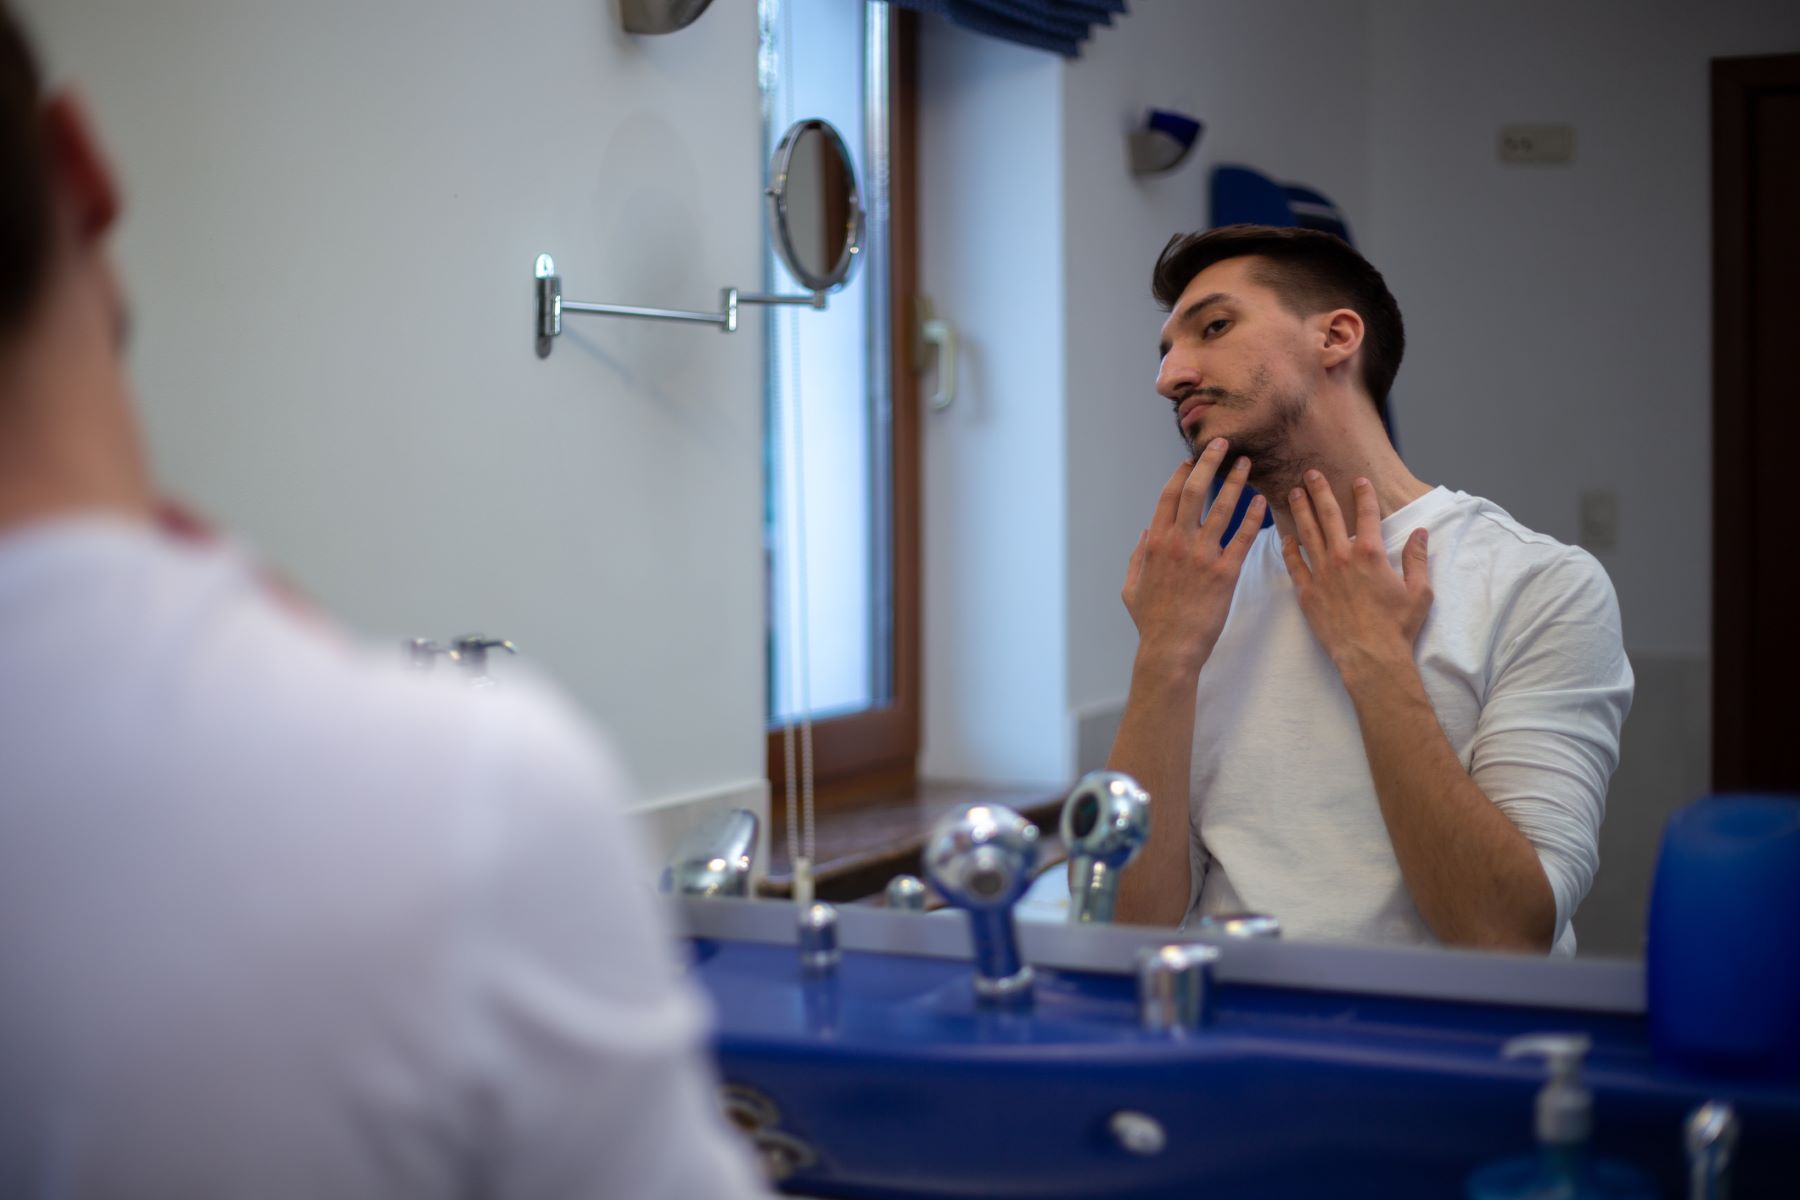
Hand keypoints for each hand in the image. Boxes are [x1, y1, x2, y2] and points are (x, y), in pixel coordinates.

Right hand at [1122, 438, 1266, 676]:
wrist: (1170, 649)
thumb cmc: (1151, 622)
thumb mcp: (1131, 587)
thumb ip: (1137, 557)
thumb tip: (1145, 533)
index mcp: (1155, 543)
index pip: (1168, 497)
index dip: (1180, 474)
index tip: (1191, 459)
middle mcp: (1179, 543)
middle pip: (1194, 491)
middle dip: (1209, 463)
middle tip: (1223, 444)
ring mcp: (1203, 557)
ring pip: (1222, 508)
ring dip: (1236, 482)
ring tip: (1247, 465)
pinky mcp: (1226, 573)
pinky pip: (1243, 538)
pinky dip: (1254, 517)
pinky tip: (1263, 502)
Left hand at [1281, 471, 1431, 677]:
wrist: (1370, 657)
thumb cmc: (1398, 626)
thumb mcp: (1419, 591)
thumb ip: (1418, 559)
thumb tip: (1421, 534)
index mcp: (1370, 553)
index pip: (1365, 514)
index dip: (1362, 494)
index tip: (1356, 479)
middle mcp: (1342, 557)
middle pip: (1328, 515)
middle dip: (1319, 490)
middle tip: (1310, 473)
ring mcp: (1321, 574)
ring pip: (1307, 533)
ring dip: (1299, 510)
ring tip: (1292, 492)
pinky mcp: (1307, 592)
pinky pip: (1293, 564)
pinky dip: (1287, 548)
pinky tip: (1282, 536)